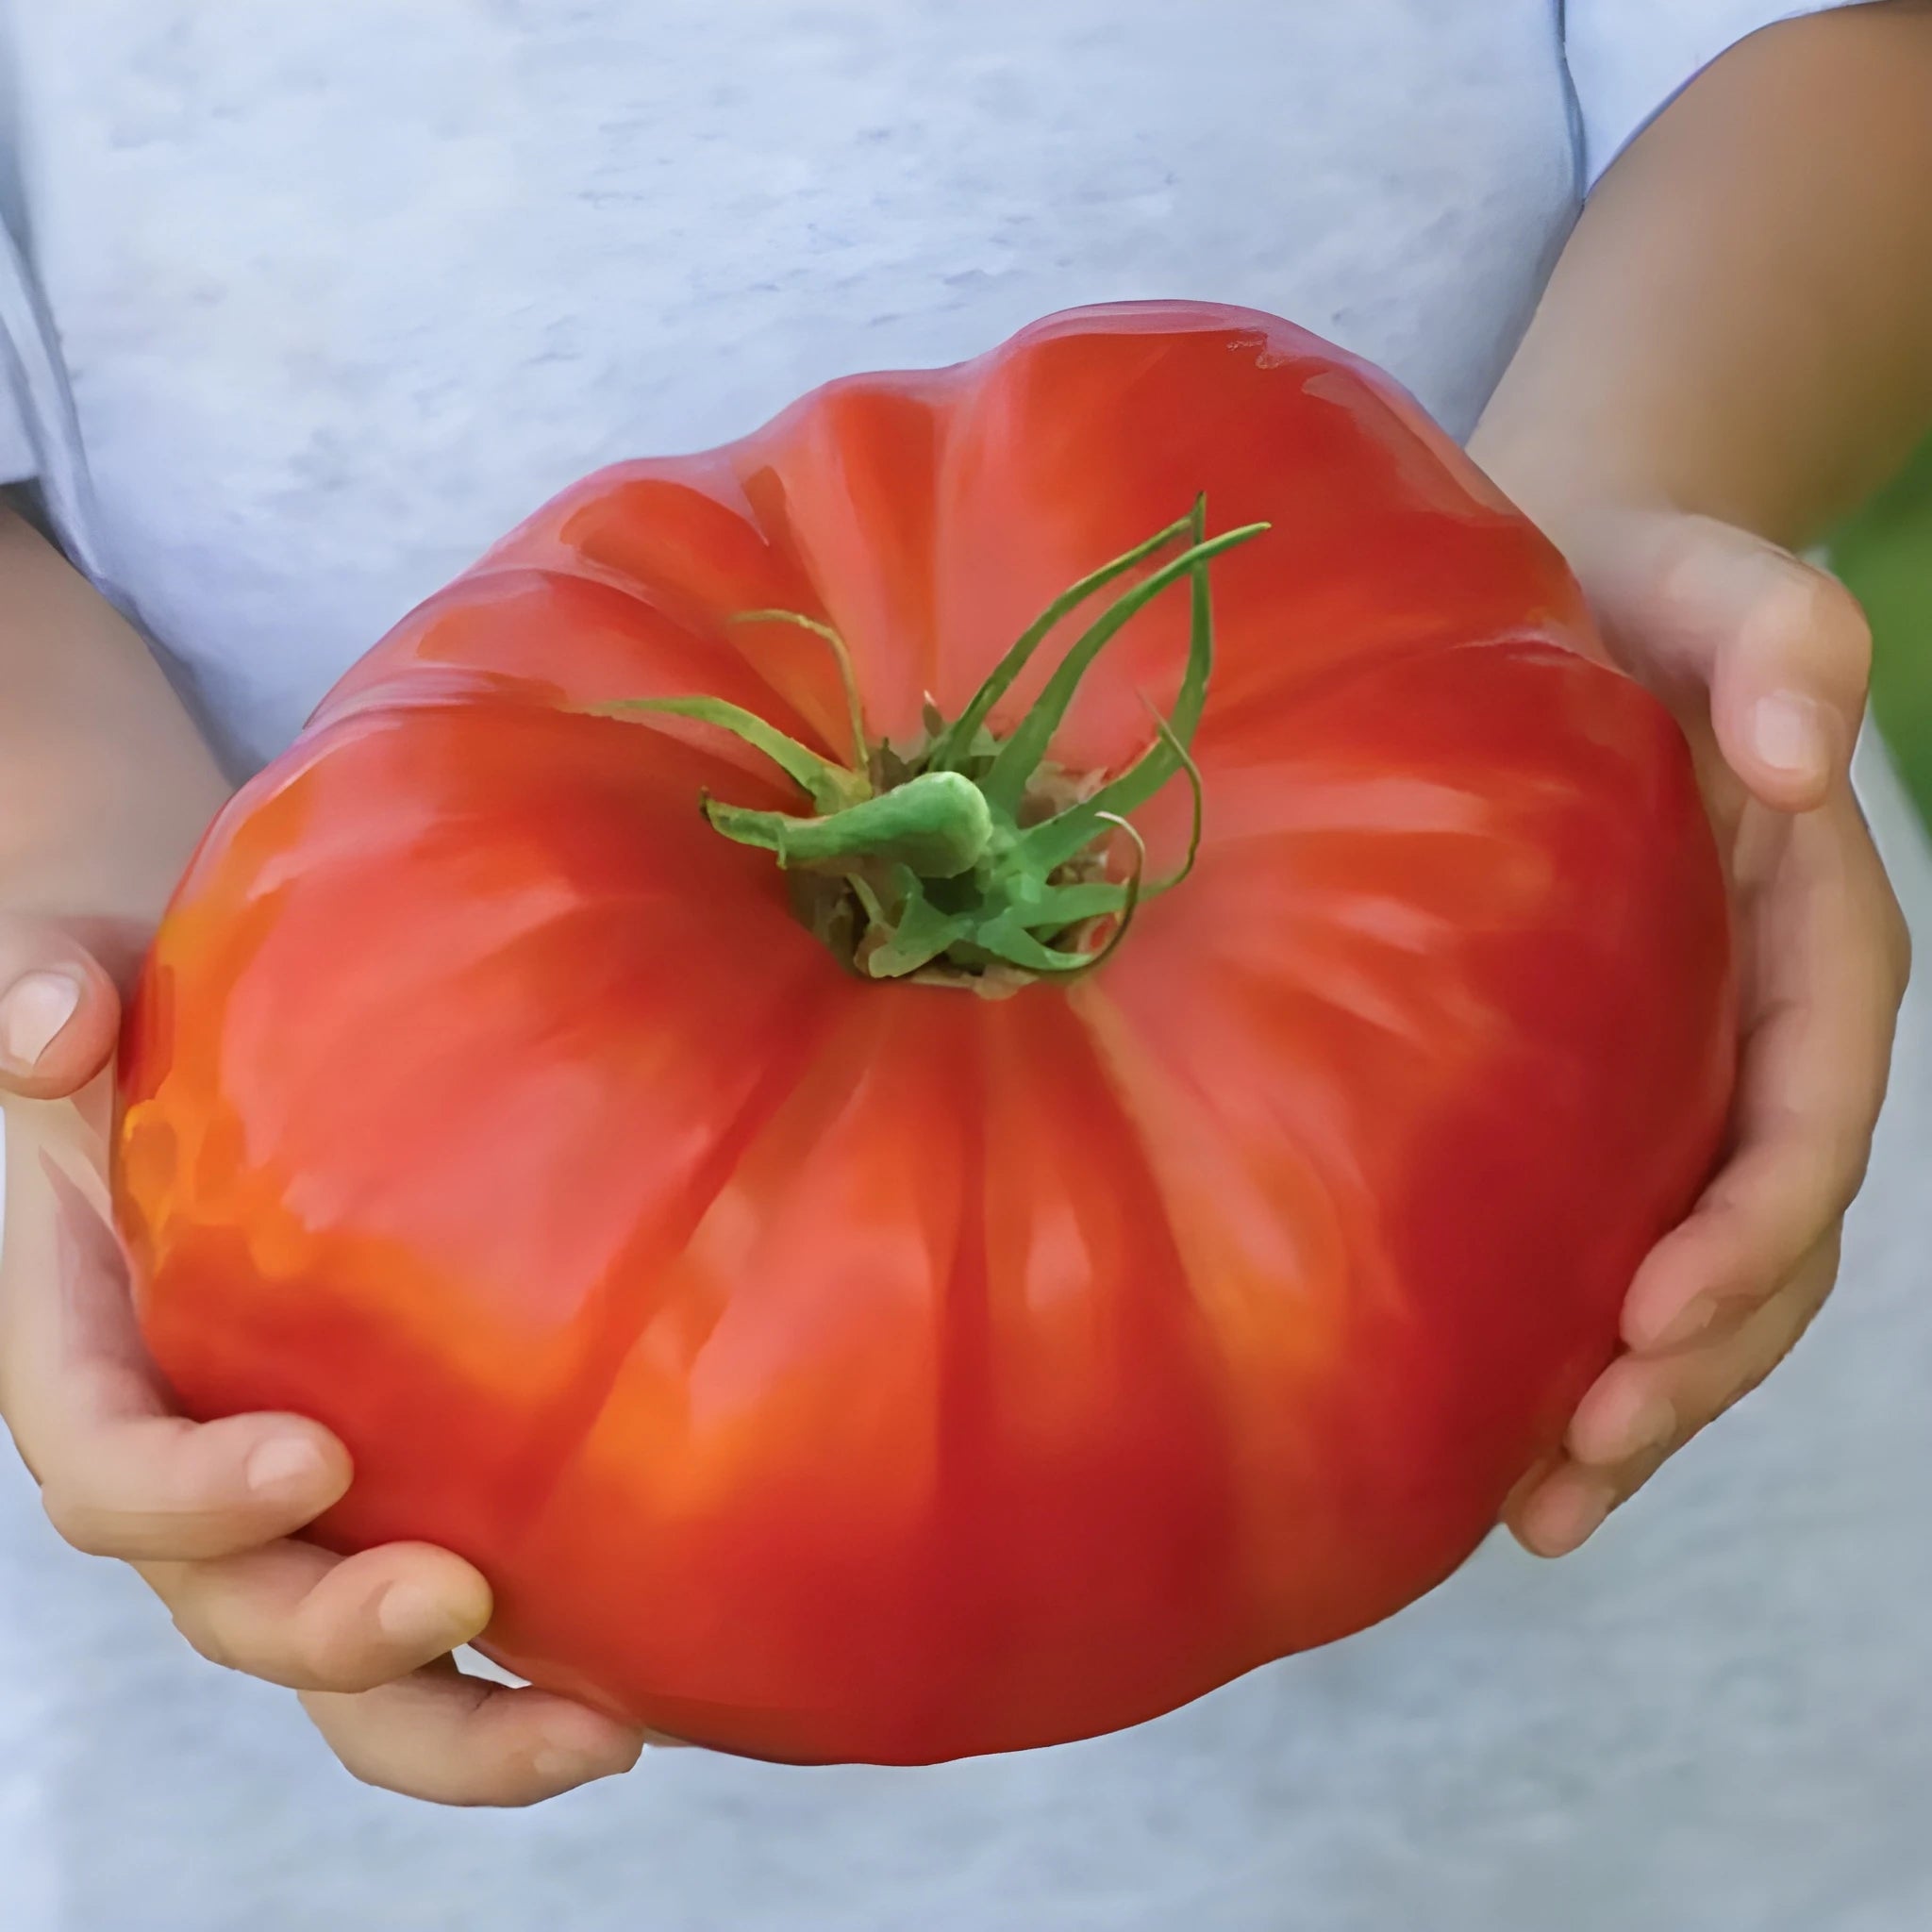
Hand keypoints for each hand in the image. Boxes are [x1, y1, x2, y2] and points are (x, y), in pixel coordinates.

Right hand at [0, 913, 649, 1802]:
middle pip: (230, 1606)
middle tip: (456, 1600)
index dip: (184, 1490)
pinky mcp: (404, 1493)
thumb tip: (53, 1016)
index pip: (103, 1466)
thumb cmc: (160, 1019)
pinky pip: (451, 1619)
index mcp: (94, 1357)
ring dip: (461, 1720)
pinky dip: (532, 1669)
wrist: (231, 1048)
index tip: (307, 1459)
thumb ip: (51, 990)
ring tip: (602, 1727)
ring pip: (346, 1669)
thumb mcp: (85, 976)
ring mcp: (300, 1499)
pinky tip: (649, 1675)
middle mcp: (191, 1460)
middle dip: (331, 1631)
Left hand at [1495, 506, 1910, 1554]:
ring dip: (1628, 1401)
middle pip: (1762, 1239)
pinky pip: (1589, 1235)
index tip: (1654, 1311)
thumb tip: (1798, 761)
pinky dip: (1552, 1339)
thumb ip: (1778, 639)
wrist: (1549, 602)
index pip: (1810, 1115)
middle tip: (1573, 1470)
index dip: (1755, 1227)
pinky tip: (1473, 1427)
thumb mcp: (1703, 578)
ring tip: (1534, 1510)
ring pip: (1684, 1274)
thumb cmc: (1623, 589)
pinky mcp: (1577, 1092)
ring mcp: (1670, 1074)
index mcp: (1807, 940)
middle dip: (1688, 1367)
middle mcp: (1751, 1031)